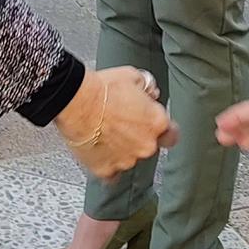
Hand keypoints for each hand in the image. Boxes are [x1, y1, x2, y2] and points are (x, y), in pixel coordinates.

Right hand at [56, 65, 178, 179]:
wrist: (76, 101)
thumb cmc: (101, 89)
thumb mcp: (132, 76)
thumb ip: (147, 88)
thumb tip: (150, 93)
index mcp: (156, 122)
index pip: (172, 134)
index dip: (162, 129)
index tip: (154, 127)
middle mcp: (145, 145)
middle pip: (148, 146)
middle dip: (137, 137)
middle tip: (121, 124)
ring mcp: (126, 160)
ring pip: (128, 159)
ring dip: (120, 149)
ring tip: (104, 132)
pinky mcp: (105, 170)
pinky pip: (110, 173)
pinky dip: (105, 164)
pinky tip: (98, 152)